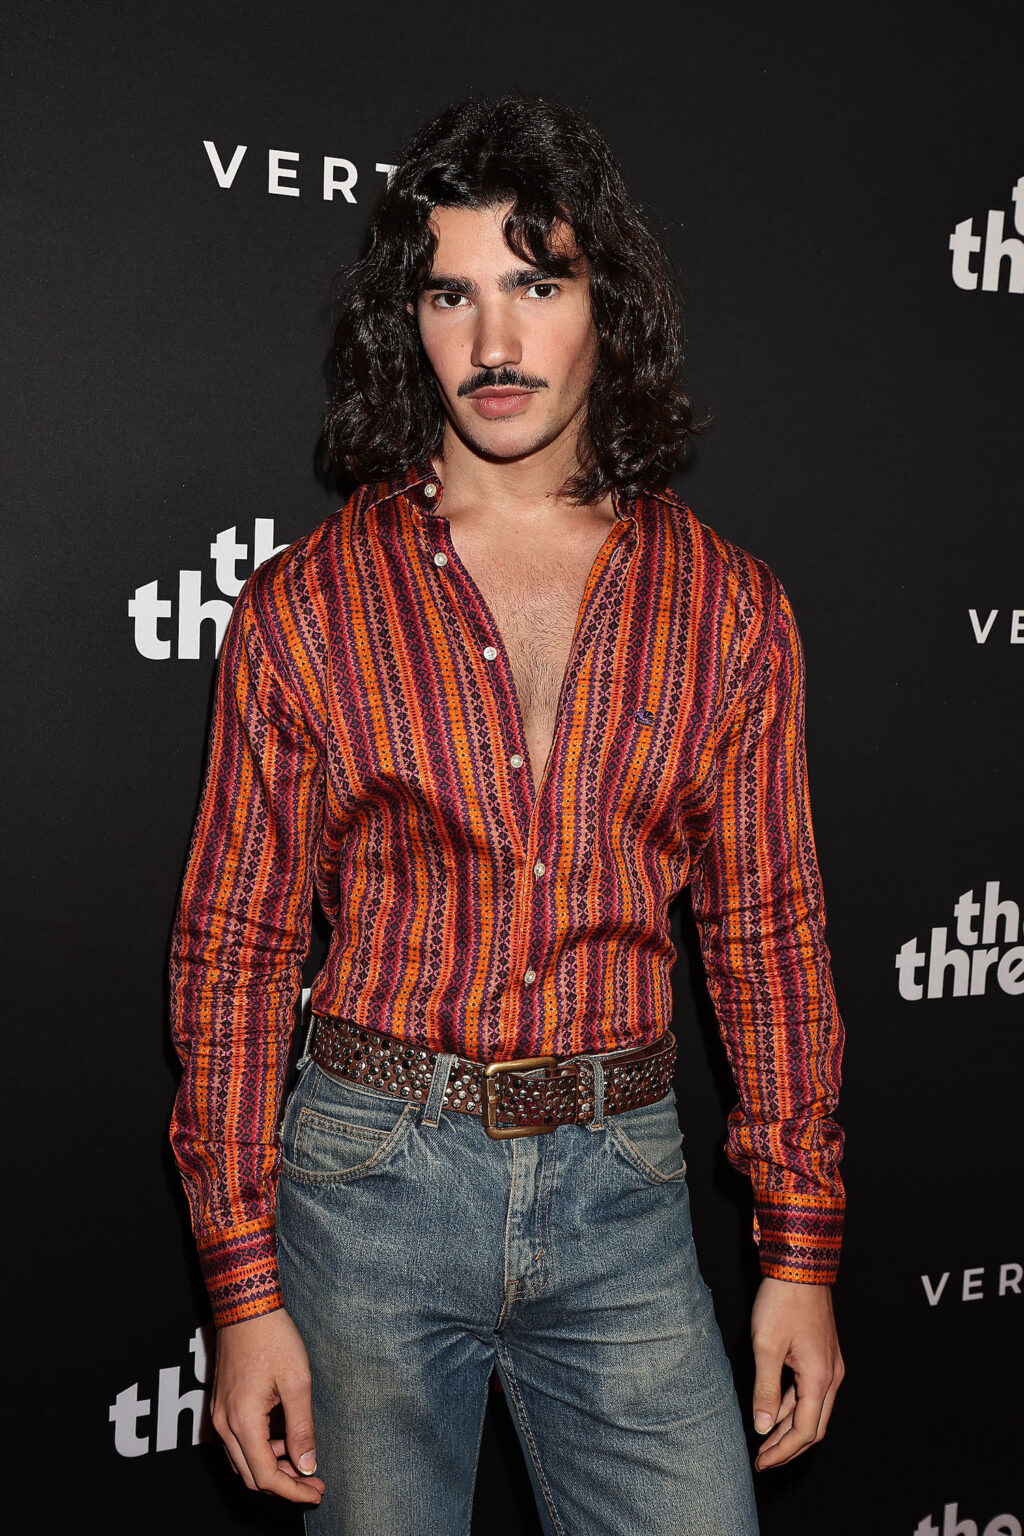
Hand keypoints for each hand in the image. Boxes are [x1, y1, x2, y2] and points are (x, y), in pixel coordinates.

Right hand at [211, 1308, 325, 1504]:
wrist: (246, 1306)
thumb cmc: (273, 1338)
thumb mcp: (297, 1382)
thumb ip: (302, 1428)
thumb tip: (307, 1466)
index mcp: (243, 1422)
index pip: (266, 1475)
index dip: (293, 1490)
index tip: (317, 1492)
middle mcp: (225, 1424)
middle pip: (251, 1475)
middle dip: (284, 1484)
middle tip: (314, 1483)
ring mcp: (220, 1415)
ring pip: (243, 1460)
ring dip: (272, 1467)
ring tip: (303, 1460)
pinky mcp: (222, 1405)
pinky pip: (238, 1442)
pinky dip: (261, 1449)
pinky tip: (285, 1438)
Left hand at [749, 1276, 843, 1470]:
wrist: (800, 1266)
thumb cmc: (782, 1302)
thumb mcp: (766, 1347)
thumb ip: (766, 1390)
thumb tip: (763, 1427)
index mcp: (820, 1378)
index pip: (805, 1431)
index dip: (782, 1451)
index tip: (761, 1462)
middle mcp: (832, 1376)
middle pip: (814, 1426)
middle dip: (788, 1446)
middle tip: (762, 1458)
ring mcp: (830, 1365)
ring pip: (812, 1409)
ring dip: (789, 1426)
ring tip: (764, 1439)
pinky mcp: (823, 1355)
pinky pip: (811, 1391)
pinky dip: (793, 1405)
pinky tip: (774, 1408)